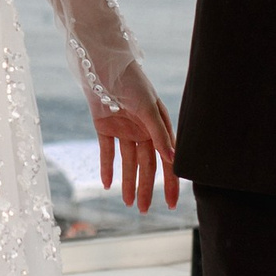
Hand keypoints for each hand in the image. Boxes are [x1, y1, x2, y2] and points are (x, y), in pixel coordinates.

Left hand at [92, 73, 179, 214]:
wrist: (102, 64)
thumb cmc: (131, 81)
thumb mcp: (148, 108)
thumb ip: (159, 134)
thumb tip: (174, 160)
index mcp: (159, 125)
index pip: (167, 159)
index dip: (171, 181)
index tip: (173, 203)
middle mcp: (144, 129)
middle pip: (147, 165)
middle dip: (146, 188)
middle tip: (144, 210)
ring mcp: (124, 129)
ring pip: (128, 162)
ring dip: (128, 182)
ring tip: (129, 203)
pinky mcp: (105, 127)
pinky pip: (108, 152)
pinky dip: (107, 167)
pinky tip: (107, 185)